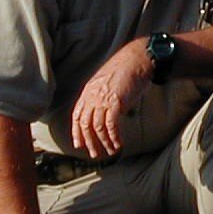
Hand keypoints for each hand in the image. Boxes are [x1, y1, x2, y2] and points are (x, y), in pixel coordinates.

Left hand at [71, 39, 153, 158]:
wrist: (136, 59)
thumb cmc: (125, 70)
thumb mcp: (107, 83)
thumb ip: (102, 97)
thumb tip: (106, 112)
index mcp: (88, 91)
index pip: (77, 116)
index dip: (77, 132)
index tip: (79, 145)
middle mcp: (92, 96)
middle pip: (85, 125)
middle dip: (90, 142)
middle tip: (95, 154)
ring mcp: (103, 99)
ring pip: (98, 128)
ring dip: (104, 142)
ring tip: (110, 151)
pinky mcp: (116, 103)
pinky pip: (111, 126)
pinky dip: (114, 137)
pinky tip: (118, 144)